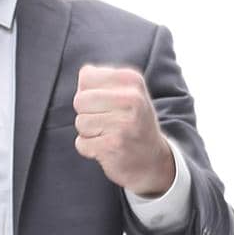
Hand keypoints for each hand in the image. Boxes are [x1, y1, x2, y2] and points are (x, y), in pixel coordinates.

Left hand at [73, 65, 175, 196]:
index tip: (107, 103)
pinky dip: (89, 149)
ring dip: (88, 132)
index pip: (87, 76)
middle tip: (106, 121)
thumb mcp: (127, 93)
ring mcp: (123, 123)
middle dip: (86, 113)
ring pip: (80, 122)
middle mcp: (132, 99)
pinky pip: (82, 143)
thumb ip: (103, 79)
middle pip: (80, 100)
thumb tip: (84, 74)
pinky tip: (107, 147)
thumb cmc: (133, 122)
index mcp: (132, 80)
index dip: (90, 92)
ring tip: (108, 134)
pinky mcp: (113, 145)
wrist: (153, 160)